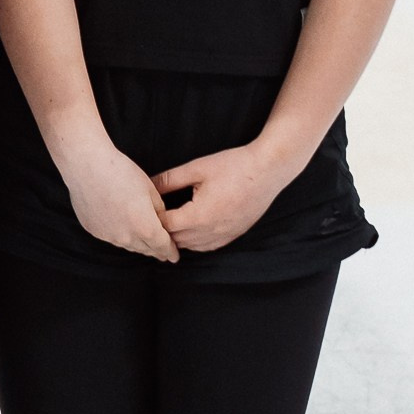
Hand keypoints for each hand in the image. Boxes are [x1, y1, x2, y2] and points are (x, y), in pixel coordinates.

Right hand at [60, 136, 179, 262]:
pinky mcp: (93, 230)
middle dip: (155, 250)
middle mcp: (126, 237)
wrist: (87, 166)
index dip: (170, 252)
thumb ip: (159, 210)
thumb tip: (161, 220)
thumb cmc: (120, 172)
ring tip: (143, 238)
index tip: (174, 256)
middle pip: (146, 249)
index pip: (163, 247)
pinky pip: (111, 237)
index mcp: (145, 227)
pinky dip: (119, 233)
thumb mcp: (150, 189)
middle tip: (162, 250)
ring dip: (137, 242)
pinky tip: (120, 223)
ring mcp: (108, 235)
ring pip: (128, 245)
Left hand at [152, 139, 298, 256]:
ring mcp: (224, 236)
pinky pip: (207, 247)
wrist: (268, 170)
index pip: (165, 227)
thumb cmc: (234, 166)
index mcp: (199, 216)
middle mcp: (211, 232)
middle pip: (176, 240)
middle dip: (163, 230)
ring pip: (191, 246)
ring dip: (178, 237)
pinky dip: (195, 241)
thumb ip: (169, 179)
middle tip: (153, 217)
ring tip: (169, 223)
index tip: (146, 209)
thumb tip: (148, 185)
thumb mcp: (197, 168)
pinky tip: (190, 229)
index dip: (153, 218)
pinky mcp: (233, 235)